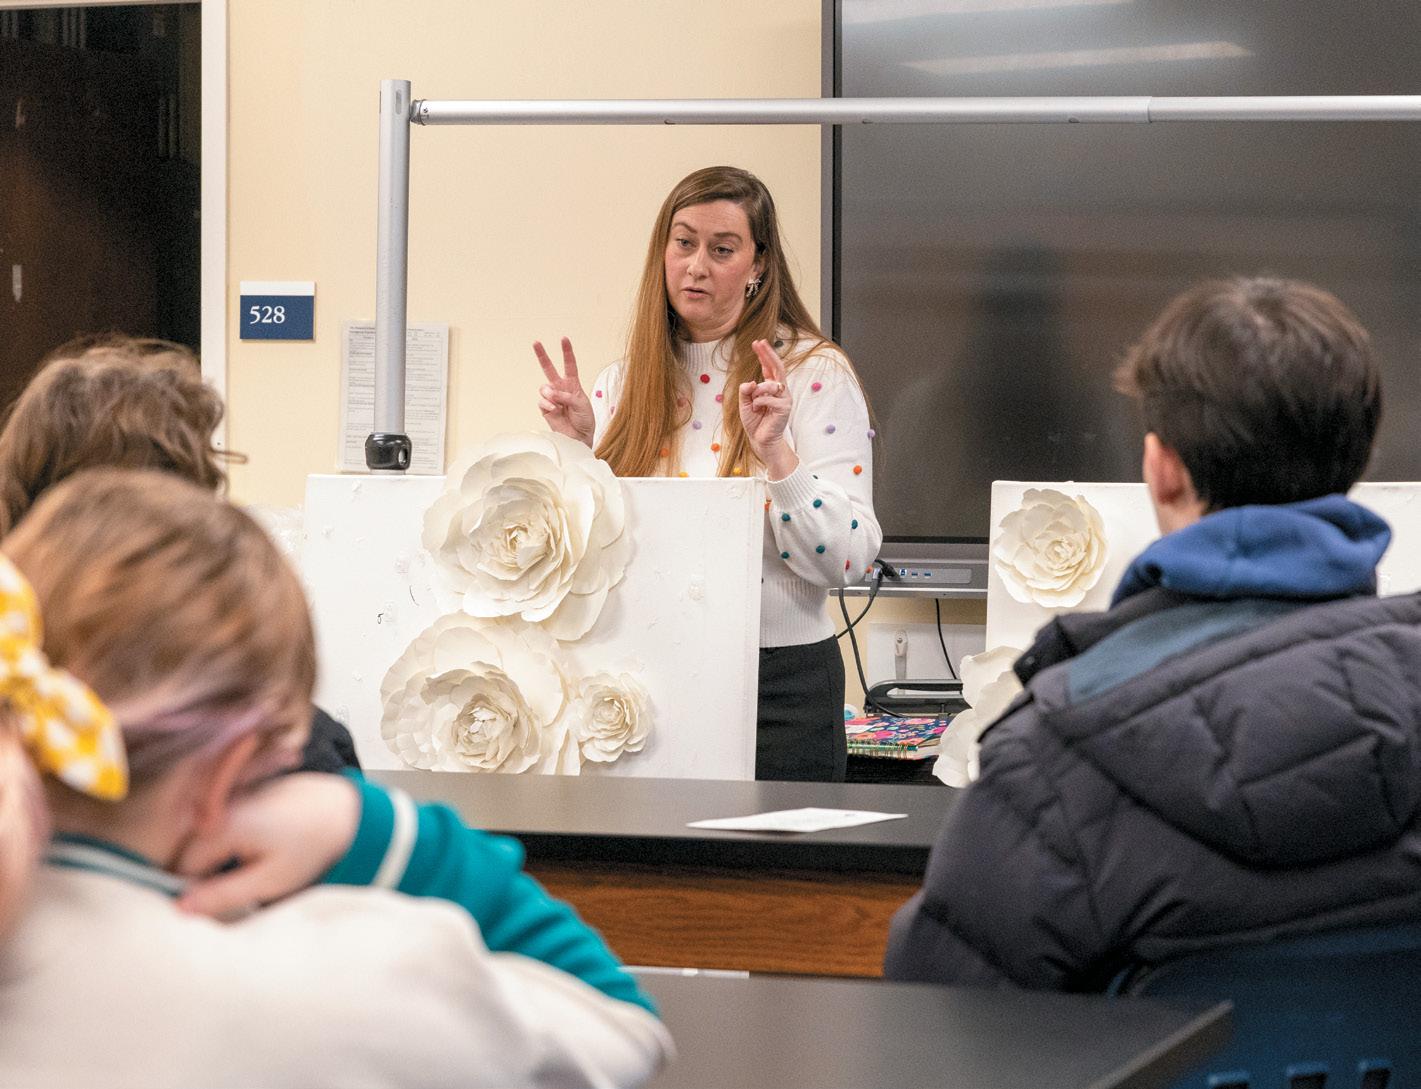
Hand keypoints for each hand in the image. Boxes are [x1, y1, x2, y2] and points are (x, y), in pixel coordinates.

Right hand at [174, 773, 361, 918]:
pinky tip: (238, 853)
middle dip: (193, 875)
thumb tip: (180, 909)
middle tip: (225, 889)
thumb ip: (223, 894)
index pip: (180, 867)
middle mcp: (218, 807)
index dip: (187, 890)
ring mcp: (222, 799)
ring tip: (237, 870)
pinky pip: (208, 826)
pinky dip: (215, 843)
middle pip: (183, 851)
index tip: (206, 906)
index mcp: (223, 827)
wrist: (337, 808)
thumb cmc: (309, 846)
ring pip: (194, 839)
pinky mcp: (230, 797)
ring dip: (205, 860)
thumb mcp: (270, 879)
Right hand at [534, 337, 594, 446]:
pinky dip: (547, 404)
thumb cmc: (585, 420)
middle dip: (542, 355)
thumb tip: (551, 393)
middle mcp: (561, 389)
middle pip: (549, 369)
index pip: (569, 365)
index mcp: (573, 385)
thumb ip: (567, 396)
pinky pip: (542, 401)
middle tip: (536, 342)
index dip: (567, 352)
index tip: (564, 339)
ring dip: (549, 392)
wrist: (580, 438)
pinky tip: (554, 409)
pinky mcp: (546, 409)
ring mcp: (552, 399)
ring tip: (556, 401)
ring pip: (544, 387)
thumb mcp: (582, 404)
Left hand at [739, 339, 799, 480]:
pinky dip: (758, 403)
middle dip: (768, 354)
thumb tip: (750, 382)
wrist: (761, 441)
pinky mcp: (784, 408)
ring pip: (770, 384)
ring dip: (757, 392)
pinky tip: (757, 410)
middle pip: (778, 367)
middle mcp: (781, 391)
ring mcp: (784, 398)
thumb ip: (745, 392)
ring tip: (753, 404)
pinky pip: (767, 398)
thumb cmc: (755, 423)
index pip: (770, 367)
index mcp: (772, 388)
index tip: (758, 342)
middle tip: (759, 343)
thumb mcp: (744, 404)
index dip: (764, 355)